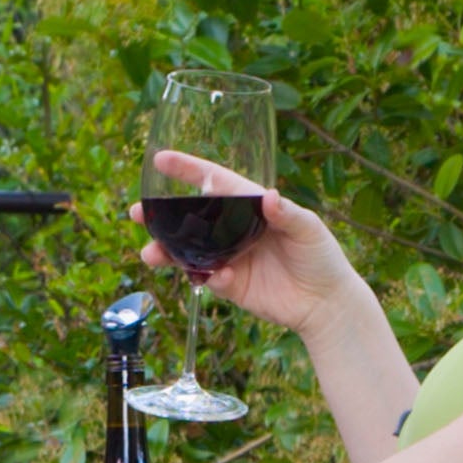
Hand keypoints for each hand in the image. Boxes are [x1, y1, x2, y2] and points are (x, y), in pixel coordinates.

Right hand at [138, 156, 357, 337]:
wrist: (326, 303)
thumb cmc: (321, 257)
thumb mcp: (308, 229)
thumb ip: (287, 213)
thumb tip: (269, 196)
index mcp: (251, 208)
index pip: (215, 183)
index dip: (188, 170)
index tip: (161, 159)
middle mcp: (234, 230)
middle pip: (190, 218)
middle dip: (160, 216)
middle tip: (136, 213)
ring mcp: (229, 258)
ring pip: (188, 251)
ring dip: (167, 251)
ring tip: (151, 254)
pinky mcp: (230, 285)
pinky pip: (208, 278)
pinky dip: (207, 276)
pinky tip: (219, 278)